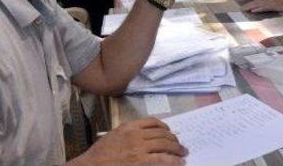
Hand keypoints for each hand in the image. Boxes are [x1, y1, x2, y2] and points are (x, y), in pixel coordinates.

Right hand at [71, 118, 185, 164]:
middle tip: (180, 146)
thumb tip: (148, 138)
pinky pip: (163, 159)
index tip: (169, 132)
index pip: (153, 122)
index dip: (164, 127)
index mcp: (129, 126)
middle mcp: (136, 134)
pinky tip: (179, 162)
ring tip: (183, 154)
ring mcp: (139, 148)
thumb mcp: (114, 136)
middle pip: (162, 134)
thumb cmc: (99, 155)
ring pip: (165, 144)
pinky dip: (174, 160)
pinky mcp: (140, 161)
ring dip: (177, 149)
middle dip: (174, 140)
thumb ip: (130, 134)